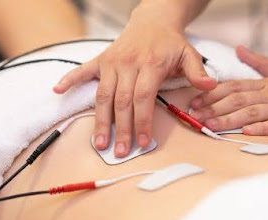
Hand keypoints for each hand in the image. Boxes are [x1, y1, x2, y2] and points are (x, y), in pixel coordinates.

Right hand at [53, 6, 215, 156]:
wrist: (153, 20)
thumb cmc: (170, 42)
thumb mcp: (189, 54)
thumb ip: (197, 72)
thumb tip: (209, 87)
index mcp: (150, 64)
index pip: (143, 98)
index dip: (142, 121)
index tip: (142, 142)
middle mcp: (128, 63)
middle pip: (121, 101)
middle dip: (121, 129)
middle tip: (120, 152)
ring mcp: (111, 62)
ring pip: (102, 94)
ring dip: (100, 120)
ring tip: (99, 142)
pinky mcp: (100, 59)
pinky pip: (82, 70)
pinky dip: (69, 80)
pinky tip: (58, 91)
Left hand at [189, 46, 267, 140]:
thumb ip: (260, 63)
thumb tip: (240, 50)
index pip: (235, 86)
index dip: (213, 93)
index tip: (195, 100)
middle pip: (239, 99)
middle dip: (214, 107)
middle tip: (195, 115)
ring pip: (252, 112)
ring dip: (229, 120)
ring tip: (210, 126)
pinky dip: (260, 128)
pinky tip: (244, 133)